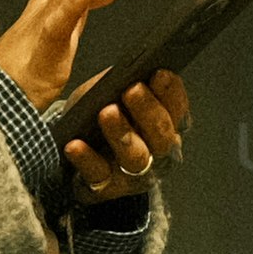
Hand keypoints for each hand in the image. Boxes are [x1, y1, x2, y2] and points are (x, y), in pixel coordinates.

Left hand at [66, 69, 190, 204]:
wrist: (77, 151)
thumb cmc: (98, 116)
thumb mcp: (113, 93)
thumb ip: (125, 81)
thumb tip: (130, 65)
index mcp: (166, 125)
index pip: (178, 108)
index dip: (172, 92)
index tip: (159, 72)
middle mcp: (157, 153)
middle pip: (162, 135)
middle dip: (148, 110)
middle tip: (132, 89)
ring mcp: (134, 174)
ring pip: (135, 157)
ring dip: (122, 133)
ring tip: (106, 112)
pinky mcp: (106, 188)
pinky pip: (98, 174)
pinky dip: (86, 159)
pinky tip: (75, 144)